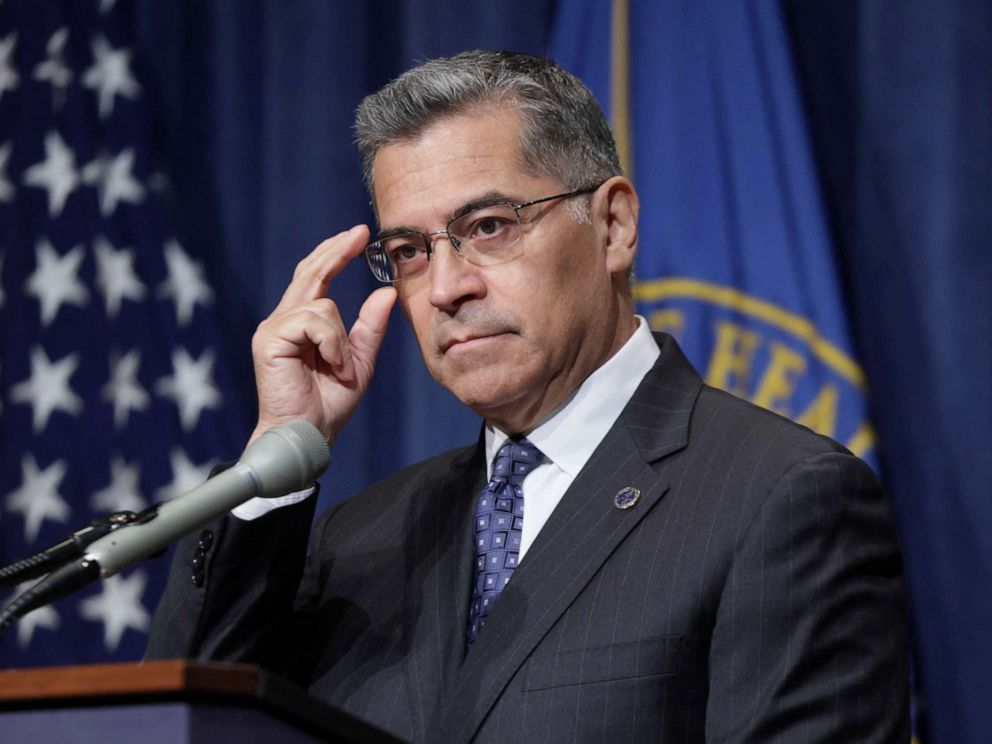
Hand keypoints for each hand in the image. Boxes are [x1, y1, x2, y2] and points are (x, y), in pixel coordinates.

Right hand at [249, 225, 396, 444]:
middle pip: (310, 273)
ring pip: (321, 304)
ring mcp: (273, 328)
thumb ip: (370, 327)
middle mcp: (283, 320)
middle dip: (335, 252)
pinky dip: (331, 343)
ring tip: (339, 368)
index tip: (358, 235)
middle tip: (359, 234)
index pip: (316, 277)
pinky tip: (331, 365)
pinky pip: (313, 320)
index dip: (335, 253)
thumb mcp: (360, 361)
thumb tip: (385, 292)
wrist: (309, 434)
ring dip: (340, 338)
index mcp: (302, 324)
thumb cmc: (329, 404)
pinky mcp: (269, 339)